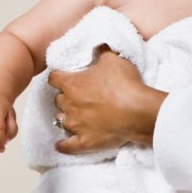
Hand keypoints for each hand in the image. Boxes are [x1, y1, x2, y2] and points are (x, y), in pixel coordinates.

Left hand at [48, 47, 165, 154]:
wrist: (138, 112)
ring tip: (77, 116)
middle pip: (58, 100)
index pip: (54, 78)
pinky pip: (66, 146)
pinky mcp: (84, 142)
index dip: (59, 76)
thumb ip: (102, 51)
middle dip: (66, 97)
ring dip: (68, 117)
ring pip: (62, 120)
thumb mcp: (114, 59)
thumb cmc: (125, 84)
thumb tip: (99, 46)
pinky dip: (63, 145)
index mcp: (72, 84)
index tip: (64, 76)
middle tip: (78, 95)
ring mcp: (75, 125)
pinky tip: (61, 145)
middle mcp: (69, 105)